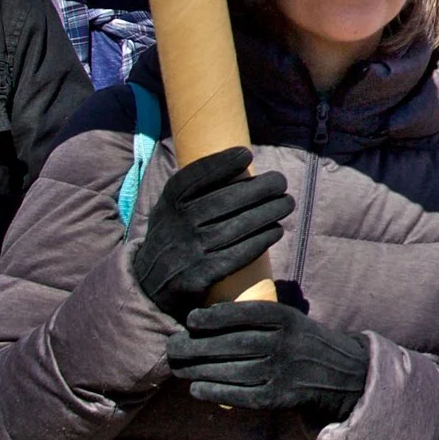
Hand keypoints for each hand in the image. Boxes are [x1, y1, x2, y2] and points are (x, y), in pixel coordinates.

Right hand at [130, 146, 293, 321]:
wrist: (151, 285)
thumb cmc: (174, 235)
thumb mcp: (172, 209)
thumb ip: (194, 190)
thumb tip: (239, 162)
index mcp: (168, 203)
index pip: (193, 178)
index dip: (220, 163)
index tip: (246, 154)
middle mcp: (176, 225)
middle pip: (224, 201)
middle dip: (259, 188)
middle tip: (281, 182)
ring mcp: (187, 252)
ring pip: (236, 227)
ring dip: (268, 213)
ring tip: (287, 203)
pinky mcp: (199, 277)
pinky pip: (237, 255)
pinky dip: (261, 241)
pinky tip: (276, 230)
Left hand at [167, 301, 368, 424]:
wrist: (339, 373)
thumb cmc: (300, 341)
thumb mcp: (289, 319)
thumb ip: (258, 315)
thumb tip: (207, 312)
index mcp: (287, 319)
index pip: (247, 314)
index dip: (216, 316)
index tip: (191, 319)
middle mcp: (285, 344)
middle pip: (233, 344)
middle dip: (197, 345)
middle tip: (173, 345)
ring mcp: (282, 373)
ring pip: (232, 371)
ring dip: (199, 370)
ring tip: (178, 367)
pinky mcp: (278, 398)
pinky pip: (240, 396)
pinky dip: (215, 393)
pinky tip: (196, 389)